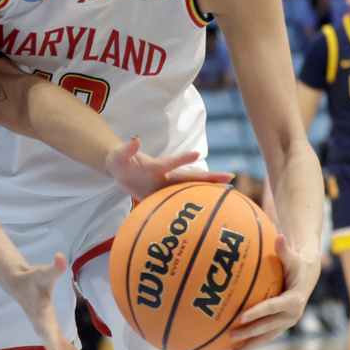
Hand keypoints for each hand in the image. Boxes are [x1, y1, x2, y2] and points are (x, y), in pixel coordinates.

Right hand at [2, 253, 92, 349]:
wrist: (17, 284)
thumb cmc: (31, 278)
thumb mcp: (42, 272)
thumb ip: (54, 268)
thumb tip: (60, 257)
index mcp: (42, 317)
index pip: (49, 335)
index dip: (55, 347)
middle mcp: (44, 329)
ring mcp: (47, 332)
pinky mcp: (51, 331)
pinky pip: (64, 349)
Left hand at [105, 136, 231, 201]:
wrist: (120, 170)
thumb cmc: (120, 159)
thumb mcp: (119, 154)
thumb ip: (127, 148)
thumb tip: (134, 138)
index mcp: (156, 167)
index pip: (171, 163)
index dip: (182, 159)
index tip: (197, 154)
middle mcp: (166, 176)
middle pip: (190, 177)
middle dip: (209, 178)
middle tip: (230, 177)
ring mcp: (166, 187)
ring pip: (190, 190)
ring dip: (208, 191)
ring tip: (228, 191)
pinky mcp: (163, 197)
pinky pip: (179, 203)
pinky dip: (194, 206)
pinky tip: (211, 210)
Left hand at [227, 235, 319, 349]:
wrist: (308, 276)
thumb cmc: (296, 264)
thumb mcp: (292, 257)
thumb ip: (284, 250)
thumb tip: (280, 236)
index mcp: (294, 301)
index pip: (272, 308)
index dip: (257, 313)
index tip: (241, 317)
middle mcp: (292, 315)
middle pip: (267, 327)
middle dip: (249, 333)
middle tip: (230, 334)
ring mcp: (286, 323)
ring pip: (266, 337)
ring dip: (249, 345)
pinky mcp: (281, 325)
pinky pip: (265, 336)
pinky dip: (252, 342)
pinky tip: (235, 348)